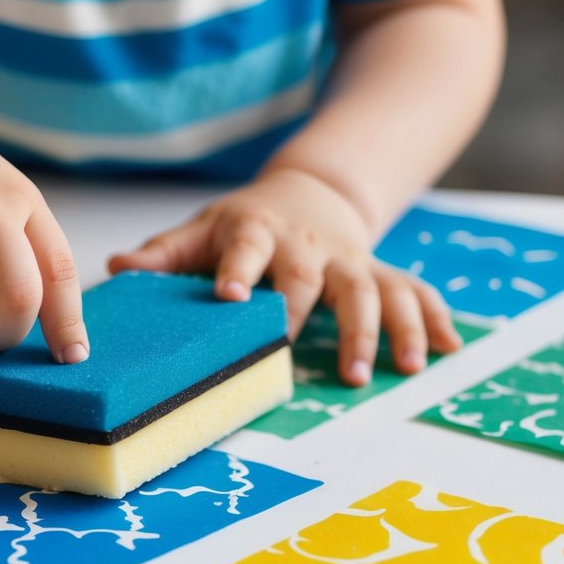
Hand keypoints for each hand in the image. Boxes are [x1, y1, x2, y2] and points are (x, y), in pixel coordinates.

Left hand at [108, 168, 459, 385]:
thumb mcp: (201, 230)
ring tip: (403, 368)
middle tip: (332, 365)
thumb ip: (163, 253)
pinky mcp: (380, 273)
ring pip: (375, 291)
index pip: (246, 249)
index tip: (228, 295)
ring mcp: (350, 260)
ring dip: (391, 330)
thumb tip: (114, 268)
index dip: (238, 269)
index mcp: (256, 231)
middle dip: (326, 319)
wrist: (306, 195)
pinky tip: (449, 348)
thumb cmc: (242, 226)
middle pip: (316, 279)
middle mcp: (308, 246)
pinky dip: (433, 318)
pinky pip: (413, 292)